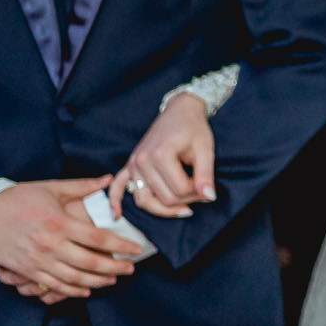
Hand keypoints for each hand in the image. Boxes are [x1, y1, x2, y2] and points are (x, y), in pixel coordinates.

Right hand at [0, 176, 140, 299]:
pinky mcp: (26, 270)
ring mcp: (38, 260)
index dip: (121, 246)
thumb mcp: (51, 188)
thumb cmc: (19, 198)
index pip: (98, 239)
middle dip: (114, 268)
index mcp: (59, 223)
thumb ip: (83, 186)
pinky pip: (53, 285)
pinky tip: (86, 290)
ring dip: (97, 281)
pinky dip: (72, 290)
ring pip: (74, 277)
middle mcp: (50, 244)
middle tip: (130, 269)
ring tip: (113, 279)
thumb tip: (109, 179)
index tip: (136, 250)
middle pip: (90, 262)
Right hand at [109, 93, 215, 218]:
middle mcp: (142, 161)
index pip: (179, 190)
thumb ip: (205, 175)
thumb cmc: (194, 128)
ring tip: (184, 208)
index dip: (197, 193)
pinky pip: (118, 187)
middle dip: (186, 200)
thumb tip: (210, 198)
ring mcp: (134, 164)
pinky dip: (116, 201)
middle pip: (163, 198)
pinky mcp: (130, 165)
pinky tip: (116, 214)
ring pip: (143, 200)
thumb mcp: (205, 150)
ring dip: (163, 209)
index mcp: (160, 155)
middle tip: (200, 193)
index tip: (207, 187)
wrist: (179, 111)